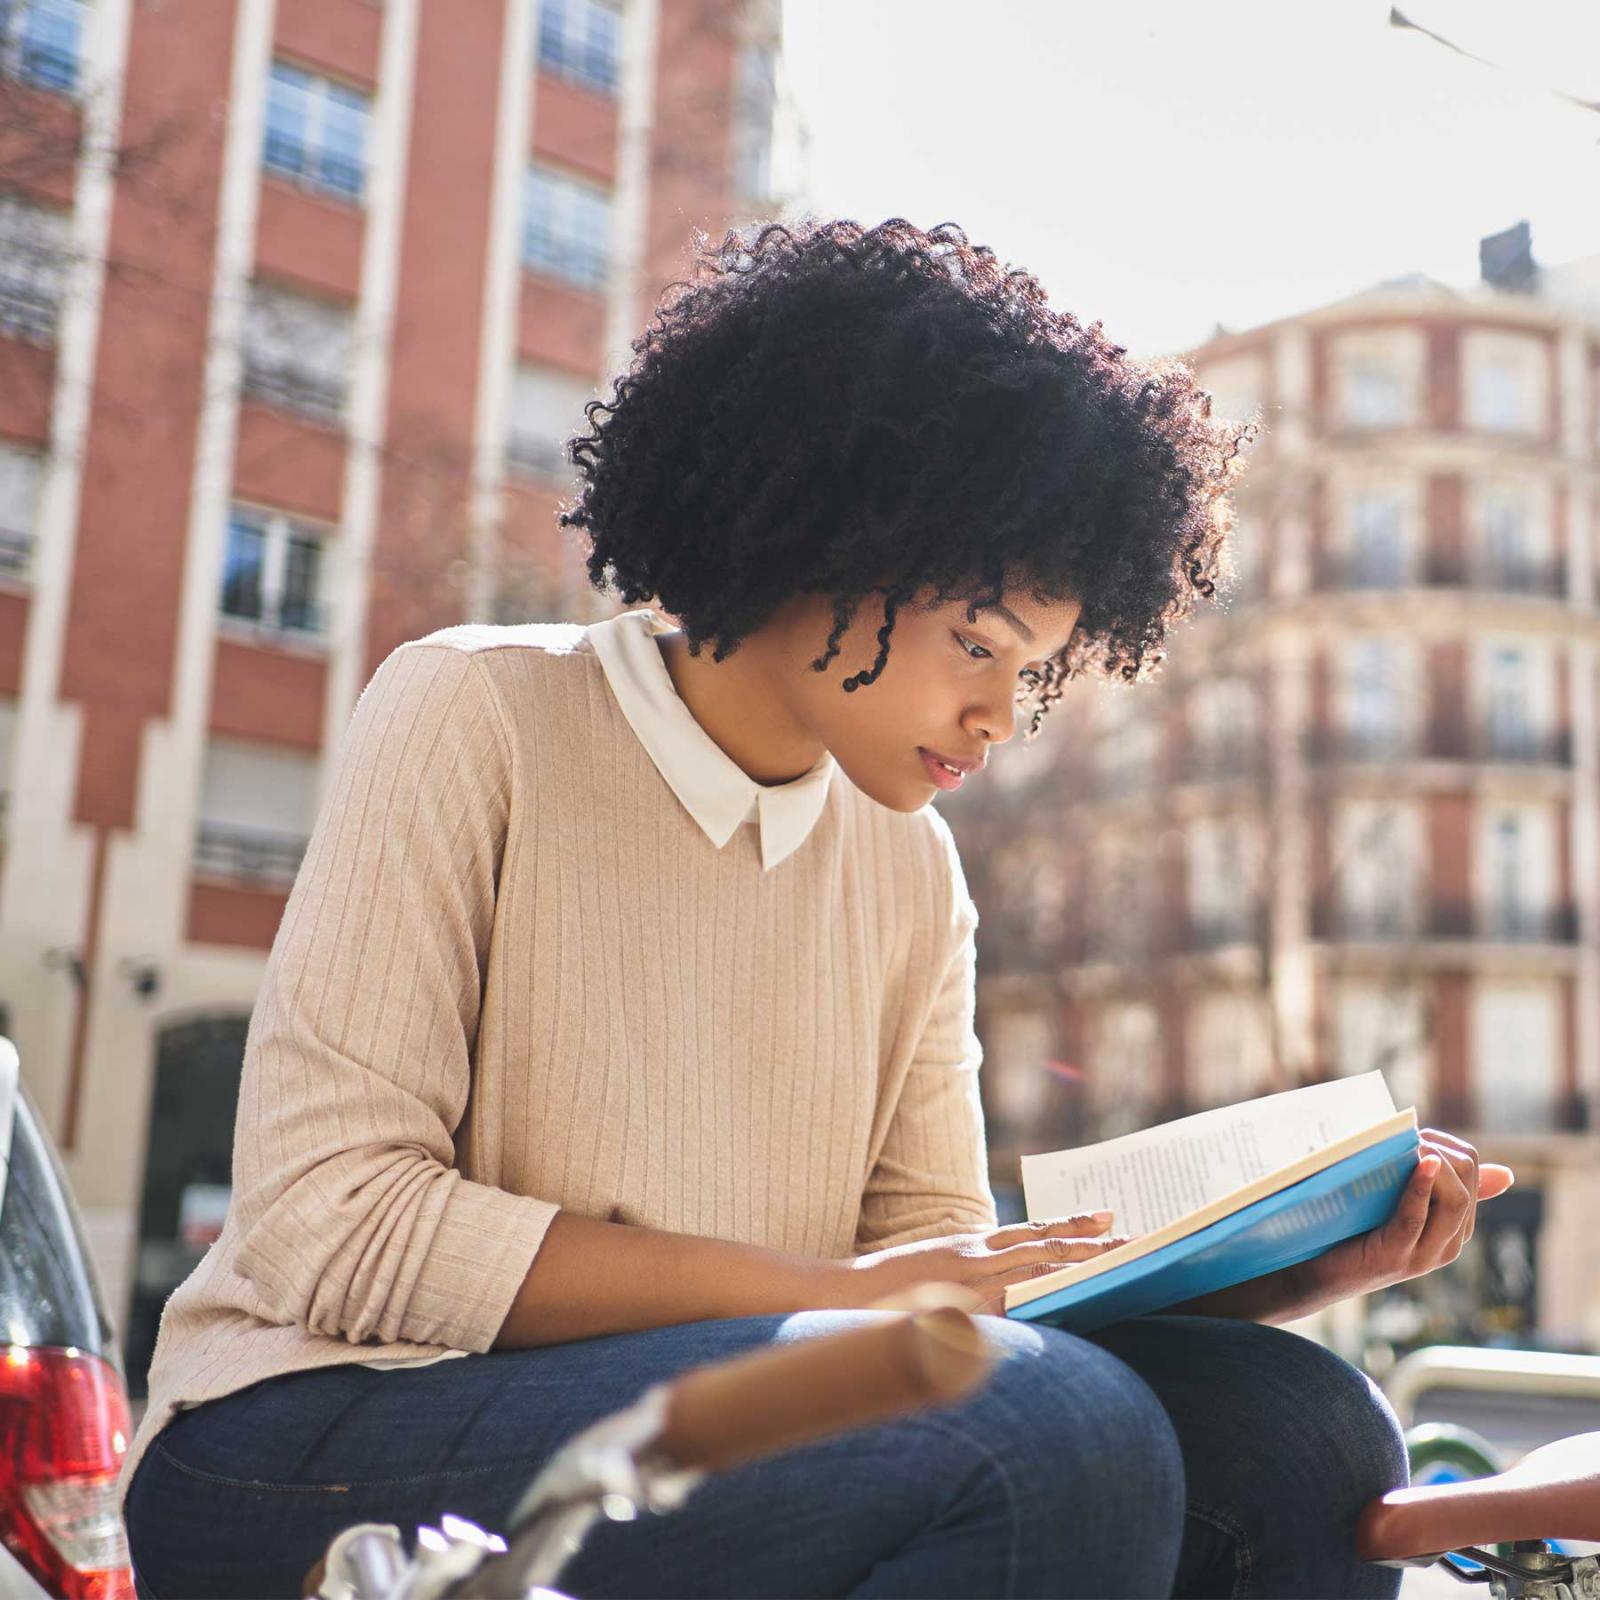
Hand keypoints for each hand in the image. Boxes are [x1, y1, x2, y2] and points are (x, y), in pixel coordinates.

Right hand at [837, 1214, 1134, 1316]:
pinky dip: (1047, 1300)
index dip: (1072, 1226)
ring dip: (1082, 1268)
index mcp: (971, 1245)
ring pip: (1039, 1272)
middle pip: (1045, 1248)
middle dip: (1092, 1246)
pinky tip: (1077, 1303)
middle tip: (1134, 1241)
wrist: (842, 1296)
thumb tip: (1010, 1280)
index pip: (1032, 1232)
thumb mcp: (935, 1263)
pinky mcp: (962, 1311)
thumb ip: (973, 1267)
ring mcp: (970, 1285)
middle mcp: (976, 1258)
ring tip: (1120, 1265)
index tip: (1107, 1217)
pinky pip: (1016, 1305)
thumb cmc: (888, 1287)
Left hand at [1215, 1129, 1514, 1324]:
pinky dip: (1419, 1187)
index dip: (1446, 1145)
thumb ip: (1421, 1179)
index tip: (1416, 1134)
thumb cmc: (1352, 1225)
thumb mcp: (1394, 1199)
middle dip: (1442, 1152)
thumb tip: (1496, 1170)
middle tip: (1410, 1138)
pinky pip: (1414, 1217)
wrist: (1314, 1269)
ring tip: (1411, 1145)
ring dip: (1434, 1163)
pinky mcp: (1394, 1257)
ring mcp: (1423, 1255)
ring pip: (1454, 1202)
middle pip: (1466, 1185)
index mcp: (1454, 1228)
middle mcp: (1448, 1245)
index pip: (1473, 1173)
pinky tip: (1419, 1163)